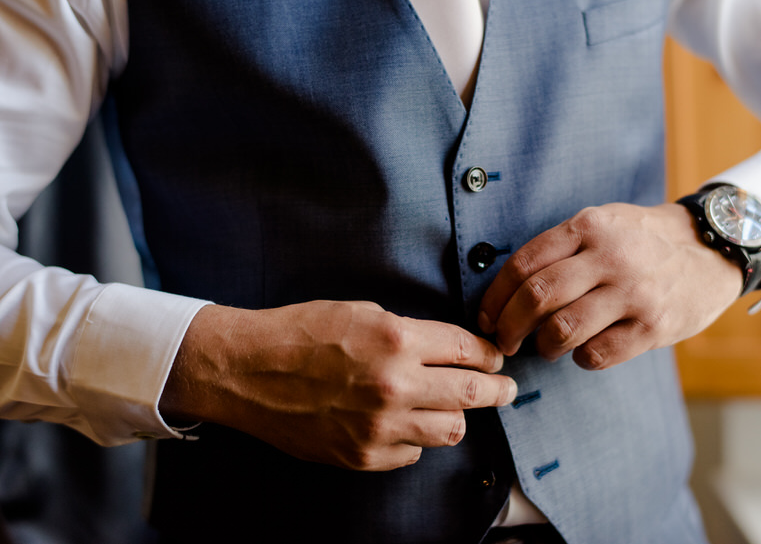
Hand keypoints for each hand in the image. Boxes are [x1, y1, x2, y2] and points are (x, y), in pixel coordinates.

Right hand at [160, 300, 516, 470]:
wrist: (247, 370)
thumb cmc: (301, 332)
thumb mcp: (362, 312)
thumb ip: (410, 332)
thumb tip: (448, 349)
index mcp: (396, 339)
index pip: (468, 350)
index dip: (489, 354)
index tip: (495, 358)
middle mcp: (394, 385)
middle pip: (472, 395)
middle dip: (498, 390)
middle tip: (506, 389)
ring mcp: (379, 425)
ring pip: (451, 431)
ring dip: (457, 417)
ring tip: (453, 407)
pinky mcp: (363, 455)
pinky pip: (412, 453)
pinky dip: (415, 438)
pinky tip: (404, 423)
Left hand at [478, 203, 742, 369]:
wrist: (713, 251)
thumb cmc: (643, 241)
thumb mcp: (604, 222)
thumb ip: (562, 247)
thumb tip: (507, 290)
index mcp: (590, 225)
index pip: (524, 262)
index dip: (495, 296)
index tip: (487, 316)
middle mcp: (611, 256)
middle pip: (537, 296)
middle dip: (509, 326)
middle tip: (503, 341)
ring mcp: (634, 292)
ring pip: (563, 329)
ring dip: (543, 346)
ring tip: (546, 347)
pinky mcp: (654, 326)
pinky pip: (598, 354)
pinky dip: (580, 359)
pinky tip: (582, 352)